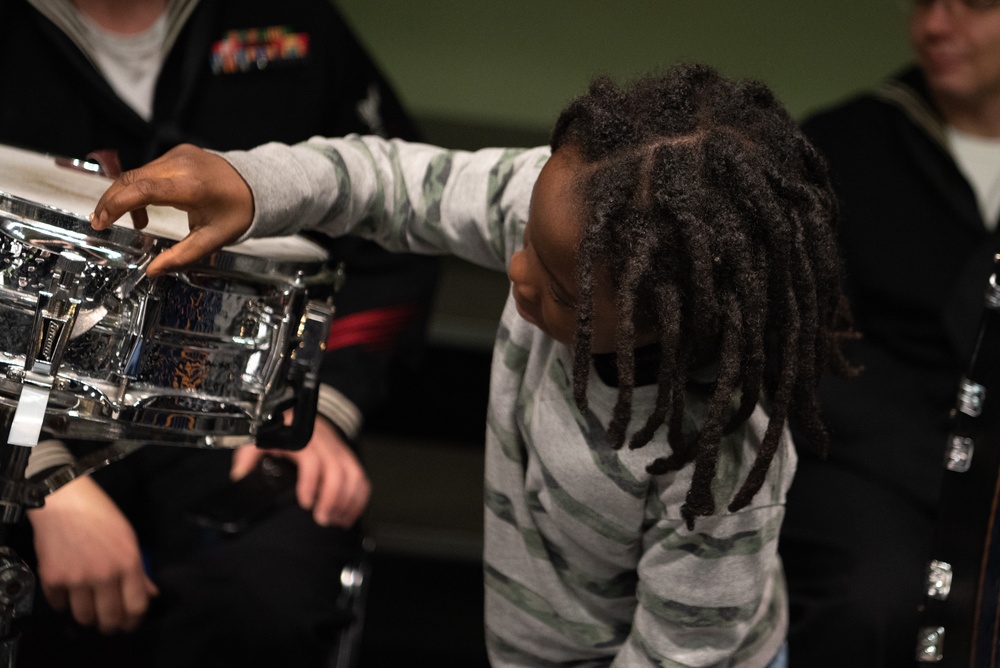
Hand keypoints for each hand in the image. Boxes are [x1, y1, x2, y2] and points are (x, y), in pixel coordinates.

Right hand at [27, 476, 158, 633]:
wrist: (64, 503)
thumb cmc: (101, 516)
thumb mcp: (128, 538)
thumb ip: (139, 570)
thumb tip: (152, 593)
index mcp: (128, 563)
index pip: (137, 606)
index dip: (135, 620)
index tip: (130, 623)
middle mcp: (104, 575)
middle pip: (110, 618)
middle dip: (111, 626)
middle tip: (109, 623)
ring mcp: (77, 579)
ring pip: (84, 617)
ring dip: (88, 616)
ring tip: (89, 608)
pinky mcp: (52, 579)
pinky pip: (59, 605)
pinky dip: (64, 603)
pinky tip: (69, 593)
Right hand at [90, 143, 253, 276]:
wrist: (256, 184)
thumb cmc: (237, 212)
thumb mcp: (213, 240)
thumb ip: (182, 256)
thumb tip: (153, 271)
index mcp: (192, 186)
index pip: (144, 189)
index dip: (117, 204)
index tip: (102, 222)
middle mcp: (183, 164)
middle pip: (132, 179)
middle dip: (111, 201)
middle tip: (100, 223)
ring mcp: (179, 155)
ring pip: (137, 174)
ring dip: (125, 197)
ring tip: (129, 222)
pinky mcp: (178, 153)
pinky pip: (149, 170)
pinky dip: (139, 189)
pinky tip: (145, 209)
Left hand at [231, 415, 370, 527]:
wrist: (300, 413)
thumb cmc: (279, 430)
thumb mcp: (260, 438)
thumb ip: (248, 457)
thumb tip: (238, 478)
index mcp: (301, 439)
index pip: (312, 460)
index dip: (311, 483)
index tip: (306, 504)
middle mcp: (324, 443)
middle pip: (338, 470)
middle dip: (333, 499)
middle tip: (323, 520)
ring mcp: (339, 450)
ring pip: (354, 474)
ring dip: (348, 501)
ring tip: (337, 521)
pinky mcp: (348, 458)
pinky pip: (361, 477)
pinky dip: (359, 497)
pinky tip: (349, 514)